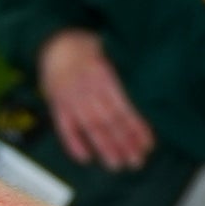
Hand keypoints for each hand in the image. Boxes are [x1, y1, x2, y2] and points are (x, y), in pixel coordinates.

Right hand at [37, 30, 154, 170]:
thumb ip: (124, 71)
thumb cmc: (87, 46)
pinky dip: (72, 144)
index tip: (148, 144)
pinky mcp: (56, 105)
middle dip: (123, 143)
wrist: (54, 41)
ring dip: (103, 147)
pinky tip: (85, 158)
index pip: (123, 107)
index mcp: (104, 75)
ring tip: (116, 165)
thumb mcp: (110, 50)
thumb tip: (150, 90)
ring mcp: (70, 99)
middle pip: (108, 121)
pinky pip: (64, 127)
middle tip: (136, 162)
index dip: (136, 127)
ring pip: (89, 127)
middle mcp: (87, 89)